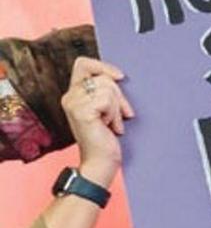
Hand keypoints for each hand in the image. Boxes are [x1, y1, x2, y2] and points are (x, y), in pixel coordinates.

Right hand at [59, 57, 133, 174]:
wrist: (101, 162)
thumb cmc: (106, 138)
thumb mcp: (106, 110)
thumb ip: (105, 92)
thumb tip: (118, 76)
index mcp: (74, 94)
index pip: (84, 64)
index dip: (103, 66)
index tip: (121, 77)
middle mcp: (70, 96)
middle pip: (103, 78)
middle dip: (119, 97)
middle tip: (123, 115)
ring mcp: (73, 103)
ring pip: (108, 88)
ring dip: (117, 108)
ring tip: (113, 124)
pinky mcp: (81, 111)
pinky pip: (107, 100)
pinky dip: (115, 114)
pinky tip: (111, 127)